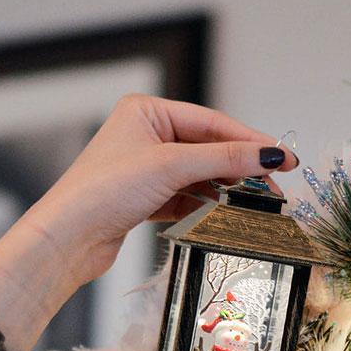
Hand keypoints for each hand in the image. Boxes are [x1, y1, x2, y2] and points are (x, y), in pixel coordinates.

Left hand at [0, 95, 296, 350]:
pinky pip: (188, 195)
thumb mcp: (171, 166)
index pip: (212, 122)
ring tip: (257, 202)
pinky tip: (225, 212)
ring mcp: (146, 168)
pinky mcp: (146, 197)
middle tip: (276, 184)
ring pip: (200, 174)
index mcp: (147, 112)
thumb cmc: (103, 191)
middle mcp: (146, 135)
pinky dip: (207, 203)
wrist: (67, 239)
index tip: (283, 156)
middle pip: (209, 148)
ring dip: (226, 188)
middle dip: (241, 167)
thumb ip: (224, 158)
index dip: (251, 140)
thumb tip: (269, 153)